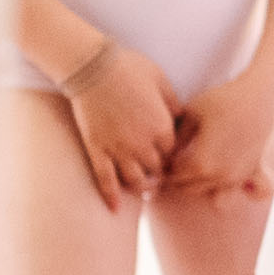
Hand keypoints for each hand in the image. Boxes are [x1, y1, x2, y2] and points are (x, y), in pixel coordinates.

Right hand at [59, 41, 178, 208]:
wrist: (92, 66)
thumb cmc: (129, 67)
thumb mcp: (161, 80)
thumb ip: (173, 104)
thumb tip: (181, 118)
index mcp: (161, 127)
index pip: (174, 154)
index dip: (173, 157)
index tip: (170, 157)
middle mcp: (142, 143)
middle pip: (156, 172)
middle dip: (159, 175)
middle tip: (159, 178)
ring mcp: (118, 149)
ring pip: (133, 181)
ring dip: (140, 188)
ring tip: (142, 188)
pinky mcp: (96, 149)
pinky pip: (104, 179)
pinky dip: (110, 196)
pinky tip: (114, 208)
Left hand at [168, 60, 273, 200]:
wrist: (259, 97)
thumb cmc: (223, 101)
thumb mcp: (190, 114)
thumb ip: (175, 139)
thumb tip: (162, 152)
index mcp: (201, 163)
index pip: (171, 176)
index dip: (162, 165)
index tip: (160, 153)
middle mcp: (219, 176)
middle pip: (186, 188)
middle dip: (176, 177)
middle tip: (171, 158)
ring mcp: (236, 178)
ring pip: (206, 192)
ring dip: (195, 181)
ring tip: (190, 162)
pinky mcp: (249, 174)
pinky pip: (228, 189)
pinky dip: (217, 182)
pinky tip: (213, 164)